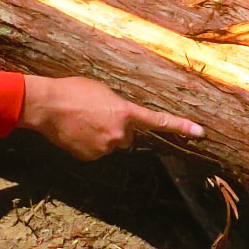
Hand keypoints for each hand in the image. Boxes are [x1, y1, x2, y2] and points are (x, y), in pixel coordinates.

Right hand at [18, 74, 205, 160]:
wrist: (47, 106)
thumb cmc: (73, 91)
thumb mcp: (102, 91)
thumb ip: (118, 106)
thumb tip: (120, 116)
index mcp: (125, 113)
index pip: (159, 121)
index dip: (181, 127)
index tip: (200, 133)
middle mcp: (119, 134)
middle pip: (128, 137)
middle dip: (118, 129)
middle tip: (98, 116)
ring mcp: (104, 148)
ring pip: (111, 144)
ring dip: (101, 136)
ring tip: (82, 121)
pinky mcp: (90, 157)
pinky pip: (95, 152)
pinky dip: (88, 144)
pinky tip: (75, 132)